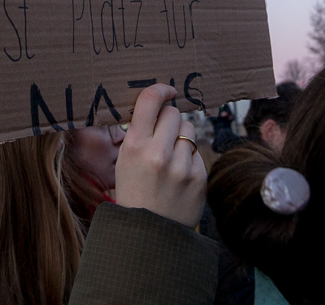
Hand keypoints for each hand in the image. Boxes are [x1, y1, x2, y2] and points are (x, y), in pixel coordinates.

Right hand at [115, 84, 206, 227]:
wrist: (148, 234)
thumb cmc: (134, 193)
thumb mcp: (124, 161)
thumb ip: (140, 133)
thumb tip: (159, 104)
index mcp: (135, 146)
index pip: (151, 100)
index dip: (161, 90)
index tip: (168, 91)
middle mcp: (159, 153)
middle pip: (174, 113)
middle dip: (170, 120)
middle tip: (164, 135)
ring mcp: (182, 166)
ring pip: (190, 130)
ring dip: (182, 138)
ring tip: (171, 159)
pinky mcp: (199, 177)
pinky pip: (198, 152)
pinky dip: (190, 159)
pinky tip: (179, 176)